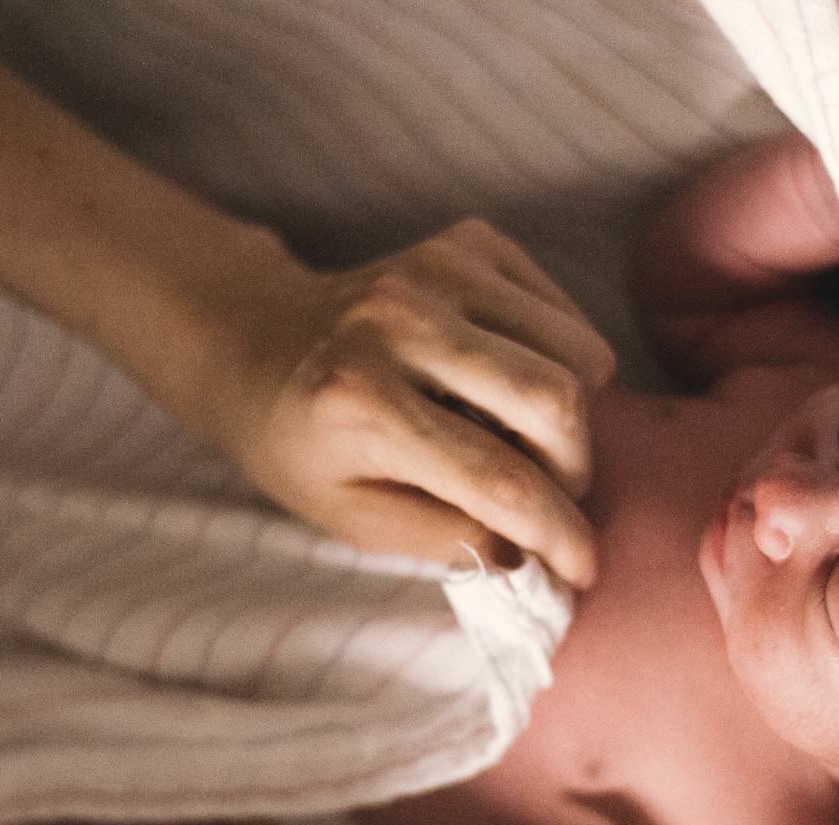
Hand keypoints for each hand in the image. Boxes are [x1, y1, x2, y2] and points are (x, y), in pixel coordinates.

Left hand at [217, 219, 614, 585]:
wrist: (253, 339)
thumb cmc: (301, 444)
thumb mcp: (353, 519)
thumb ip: (447, 540)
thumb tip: (535, 555)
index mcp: (363, 404)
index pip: (501, 480)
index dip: (559, 533)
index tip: (585, 568)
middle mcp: (401, 322)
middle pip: (555, 403)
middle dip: (574, 470)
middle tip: (550, 497)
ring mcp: (439, 269)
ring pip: (577, 354)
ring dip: (570, 418)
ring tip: (524, 441)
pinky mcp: (469, 242)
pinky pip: (565, 316)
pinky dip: (564, 363)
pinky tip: (514, 386)